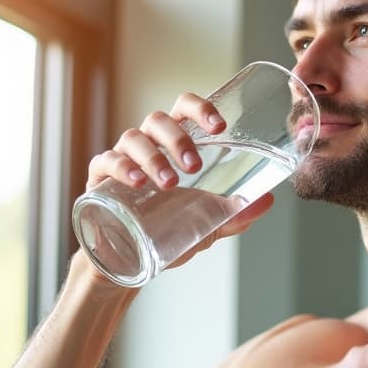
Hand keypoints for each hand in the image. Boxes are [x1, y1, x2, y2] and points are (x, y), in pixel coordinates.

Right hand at [83, 93, 276, 264]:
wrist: (127, 260)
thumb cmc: (165, 230)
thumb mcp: (203, 224)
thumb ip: (233, 213)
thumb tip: (267, 200)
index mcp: (173, 145)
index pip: (184, 110)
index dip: (200, 108)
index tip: (219, 125)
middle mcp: (147, 144)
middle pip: (159, 120)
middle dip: (178, 139)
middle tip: (194, 166)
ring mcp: (121, 158)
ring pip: (134, 138)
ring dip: (154, 157)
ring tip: (170, 183)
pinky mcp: (99, 179)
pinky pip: (105, 162)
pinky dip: (120, 167)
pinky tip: (136, 182)